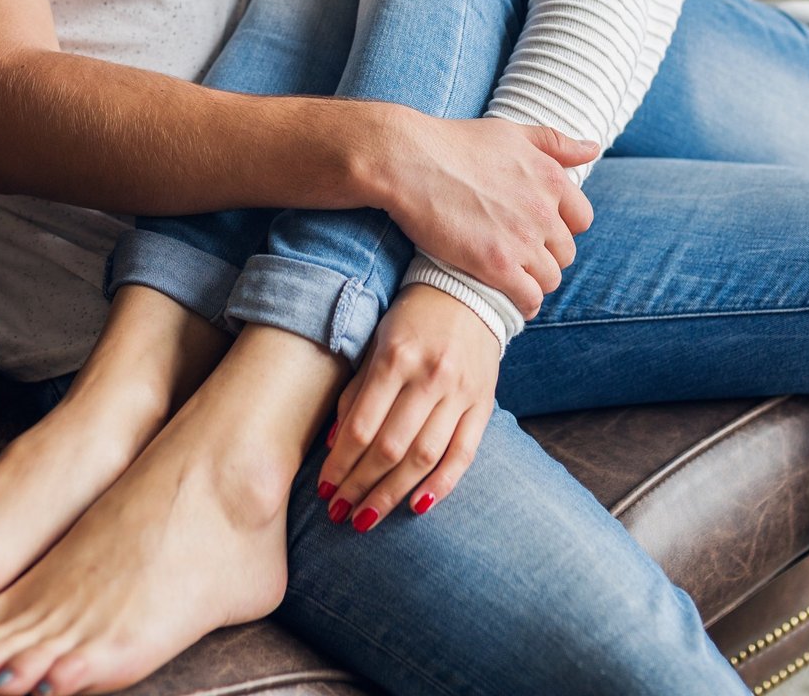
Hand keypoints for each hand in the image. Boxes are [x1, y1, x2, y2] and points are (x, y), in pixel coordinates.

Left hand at [316, 283, 499, 532]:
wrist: (470, 291)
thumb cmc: (412, 319)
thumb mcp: (376, 343)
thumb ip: (357, 391)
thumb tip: (333, 444)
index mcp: (395, 358)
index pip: (362, 426)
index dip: (340, 463)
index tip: (324, 488)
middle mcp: (430, 377)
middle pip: (390, 448)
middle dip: (360, 486)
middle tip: (338, 513)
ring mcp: (460, 393)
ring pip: (424, 457)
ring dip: (392, 494)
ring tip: (366, 518)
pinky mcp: (484, 404)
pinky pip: (463, 454)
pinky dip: (442, 485)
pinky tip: (418, 507)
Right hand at [374, 108, 596, 317]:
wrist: (410, 161)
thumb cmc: (455, 143)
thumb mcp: (512, 132)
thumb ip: (555, 143)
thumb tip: (592, 147)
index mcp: (551, 179)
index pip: (581, 219)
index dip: (562, 227)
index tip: (540, 231)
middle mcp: (545, 211)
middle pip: (565, 252)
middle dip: (546, 256)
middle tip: (520, 256)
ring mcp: (523, 241)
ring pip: (550, 278)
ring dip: (535, 281)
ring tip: (513, 278)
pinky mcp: (497, 265)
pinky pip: (528, 298)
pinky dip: (524, 303)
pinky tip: (511, 299)